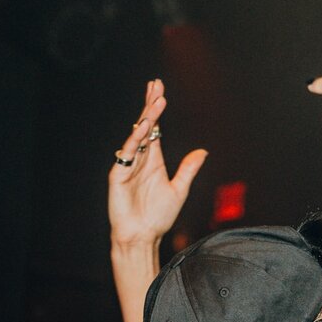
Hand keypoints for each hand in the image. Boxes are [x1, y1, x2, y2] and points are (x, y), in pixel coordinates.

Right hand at [108, 79, 207, 246]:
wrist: (142, 236)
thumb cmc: (158, 217)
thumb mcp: (179, 190)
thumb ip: (188, 170)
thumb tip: (202, 152)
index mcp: (154, 161)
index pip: (155, 129)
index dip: (156, 110)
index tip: (160, 91)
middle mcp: (140, 159)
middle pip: (144, 126)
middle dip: (149, 106)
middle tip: (155, 85)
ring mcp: (128, 166)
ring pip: (137, 136)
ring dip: (146, 118)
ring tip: (155, 100)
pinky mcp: (118, 176)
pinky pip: (127, 154)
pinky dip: (134, 141)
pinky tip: (142, 128)